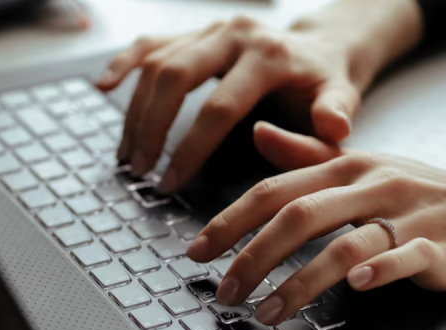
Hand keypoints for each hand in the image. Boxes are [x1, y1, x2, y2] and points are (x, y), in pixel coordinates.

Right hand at [96, 0, 422, 190]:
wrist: (321, 47)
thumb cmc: (327, 84)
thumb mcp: (342, 101)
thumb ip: (331, 120)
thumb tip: (303, 132)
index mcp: (270, 55)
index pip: (219, 106)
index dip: (189, 149)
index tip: (170, 183)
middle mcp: (235, 34)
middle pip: (175, 77)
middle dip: (152, 128)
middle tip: (139, 170)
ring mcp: (211, 29)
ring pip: (157, 62)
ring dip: (135, 110)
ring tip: (127, 154)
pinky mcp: (196, 32)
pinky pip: (151, 43)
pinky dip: (124, 63)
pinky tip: (103, 86)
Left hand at [186, 123, 445, 325]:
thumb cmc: (430, 190)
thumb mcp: (368, 165)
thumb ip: (310, 155)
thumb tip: (258, 135)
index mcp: (349, 165)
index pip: (275, 189)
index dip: (230, 220)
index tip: (197, 251)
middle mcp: (372, 184)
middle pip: (298, 216)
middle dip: (251, 255)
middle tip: (224, 291)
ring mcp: (408, 214)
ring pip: (342, 244)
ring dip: (297, 281)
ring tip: (266, 312)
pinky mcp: (441, 246)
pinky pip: (404, 257)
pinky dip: (378, 271)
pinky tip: (355, 288)